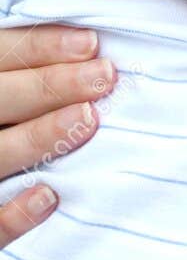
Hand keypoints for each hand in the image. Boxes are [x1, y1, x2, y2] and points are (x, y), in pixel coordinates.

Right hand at [0, 24, 114, 248]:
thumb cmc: (5, 118)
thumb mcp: (4, 93)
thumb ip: (23, 76)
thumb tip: (89, 50)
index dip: (41, 46)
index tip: (91, 43)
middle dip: (50, 85)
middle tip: (105, 77)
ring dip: (38, 136)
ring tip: (88, 120)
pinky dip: (14, 215)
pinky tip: (50, 196)